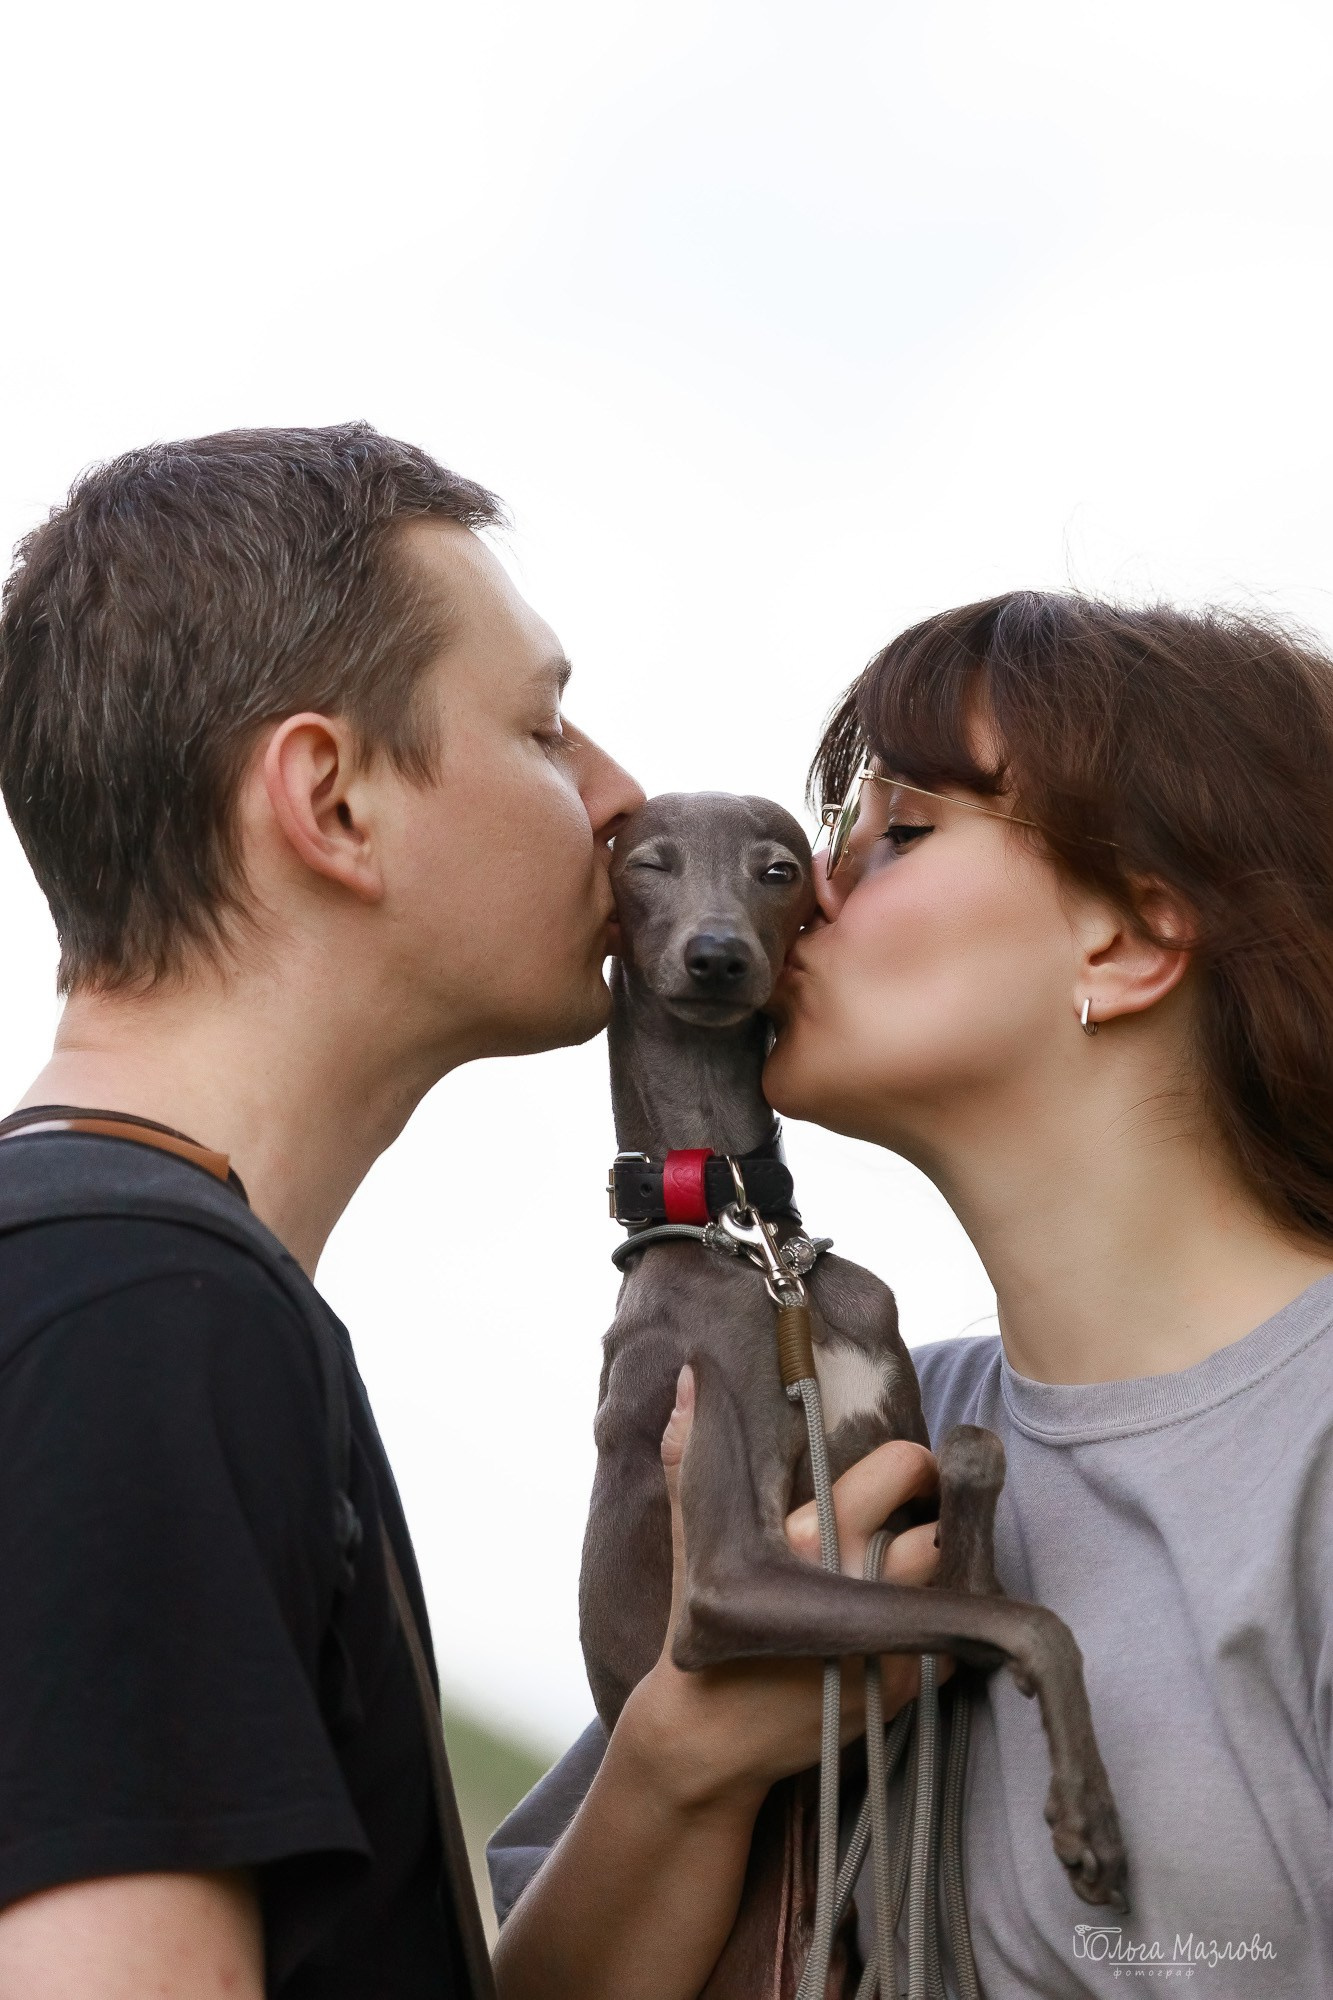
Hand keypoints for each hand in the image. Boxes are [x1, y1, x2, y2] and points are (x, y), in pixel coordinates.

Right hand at [621, 1366, 947, 1814]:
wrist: (714, 1738)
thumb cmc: (707, 1625)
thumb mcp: (697, 1537)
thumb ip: (693, 1452)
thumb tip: (694, 1372)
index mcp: (811, 1535)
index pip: (902, 1466)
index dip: (912, 1466)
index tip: (903, 1476)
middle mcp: (857, 1584)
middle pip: (942, 1523)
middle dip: (938, 1514)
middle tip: (917, 1518)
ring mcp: (890, 1641)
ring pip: (957, 1577)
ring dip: (944, 1568)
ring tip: (913, 1566)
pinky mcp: (910, 1686)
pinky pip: (955, 1632)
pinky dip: (943, 1621)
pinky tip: (907, 1618)